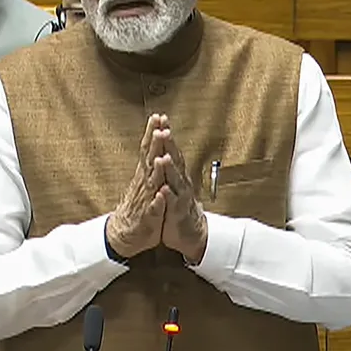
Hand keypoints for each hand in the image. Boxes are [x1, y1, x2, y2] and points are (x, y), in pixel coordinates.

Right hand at [106, 114, 167, 257]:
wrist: (125, 233)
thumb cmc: (138, 206)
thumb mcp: (145, 181)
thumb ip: (150, 163)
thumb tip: (155, 142)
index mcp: (145, 174)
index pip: (149, 149)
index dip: (153, 133)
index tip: (158, 116)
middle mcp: (144, 183)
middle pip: (149, 159)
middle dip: (154, 143)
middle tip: (158, 126)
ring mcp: (146, 199)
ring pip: (152, 182)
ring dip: (156, 169)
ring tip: (160, 157)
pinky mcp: (148, 216)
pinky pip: (154, 207)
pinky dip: (158, 200)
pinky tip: (162, 193)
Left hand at [157, 119, 207, 263]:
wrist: (190, 232)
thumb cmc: (178, 205)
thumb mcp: (173, 182)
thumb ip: (170, 164)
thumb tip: (165, 142)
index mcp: (176, 174)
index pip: (170, 150)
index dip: (165, 135)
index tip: (160, 118)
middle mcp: (180, 182)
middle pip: (174, 160)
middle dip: (168, 145)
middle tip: (163, 129)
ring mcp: (180, 196)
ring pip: (174, 180)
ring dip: (169, 169)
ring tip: (163, 157)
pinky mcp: (177, 212)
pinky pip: (172, 204)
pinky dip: (168, 197)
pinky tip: (163, 190)